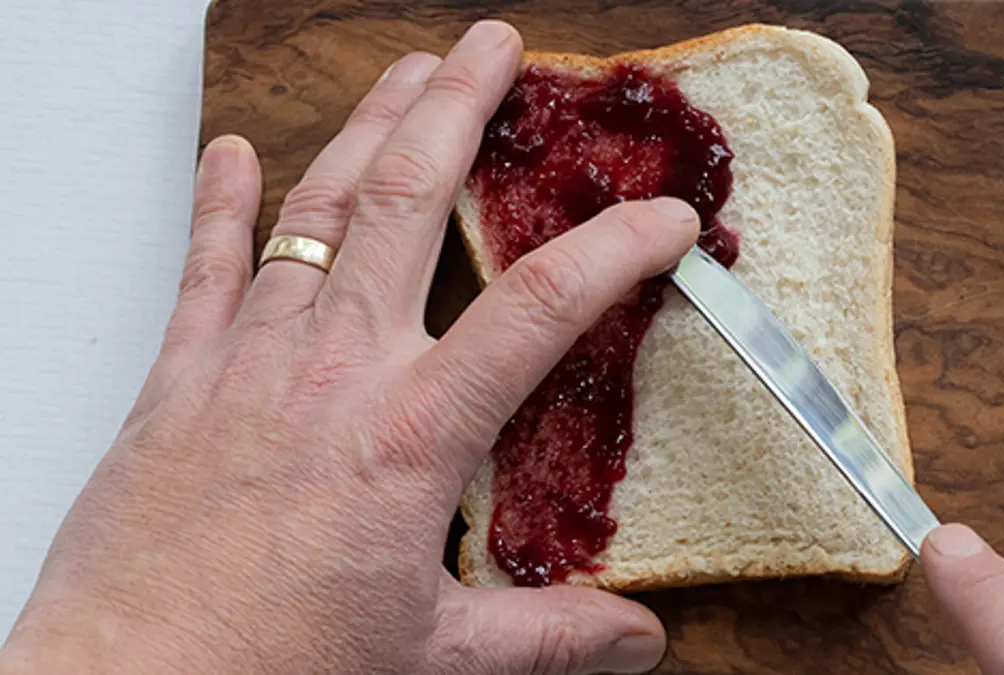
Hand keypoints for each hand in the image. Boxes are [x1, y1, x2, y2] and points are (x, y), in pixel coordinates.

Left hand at [0, 20, 699, 674]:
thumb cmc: (272, 671)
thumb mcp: (434, 657)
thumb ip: (545, 636)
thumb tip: (638, 639)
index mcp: (412, 433)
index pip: (543, 307)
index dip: (617, 247)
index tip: (662, 217)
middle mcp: (335, 370)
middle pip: (408, 200)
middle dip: (459, 107)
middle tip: (493, 47)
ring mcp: (249, 361)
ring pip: (316, 209)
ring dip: (367, 127)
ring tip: (406, 72)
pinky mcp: (178, 378)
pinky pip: (205, 266)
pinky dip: (220, 203)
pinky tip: (233, 153)